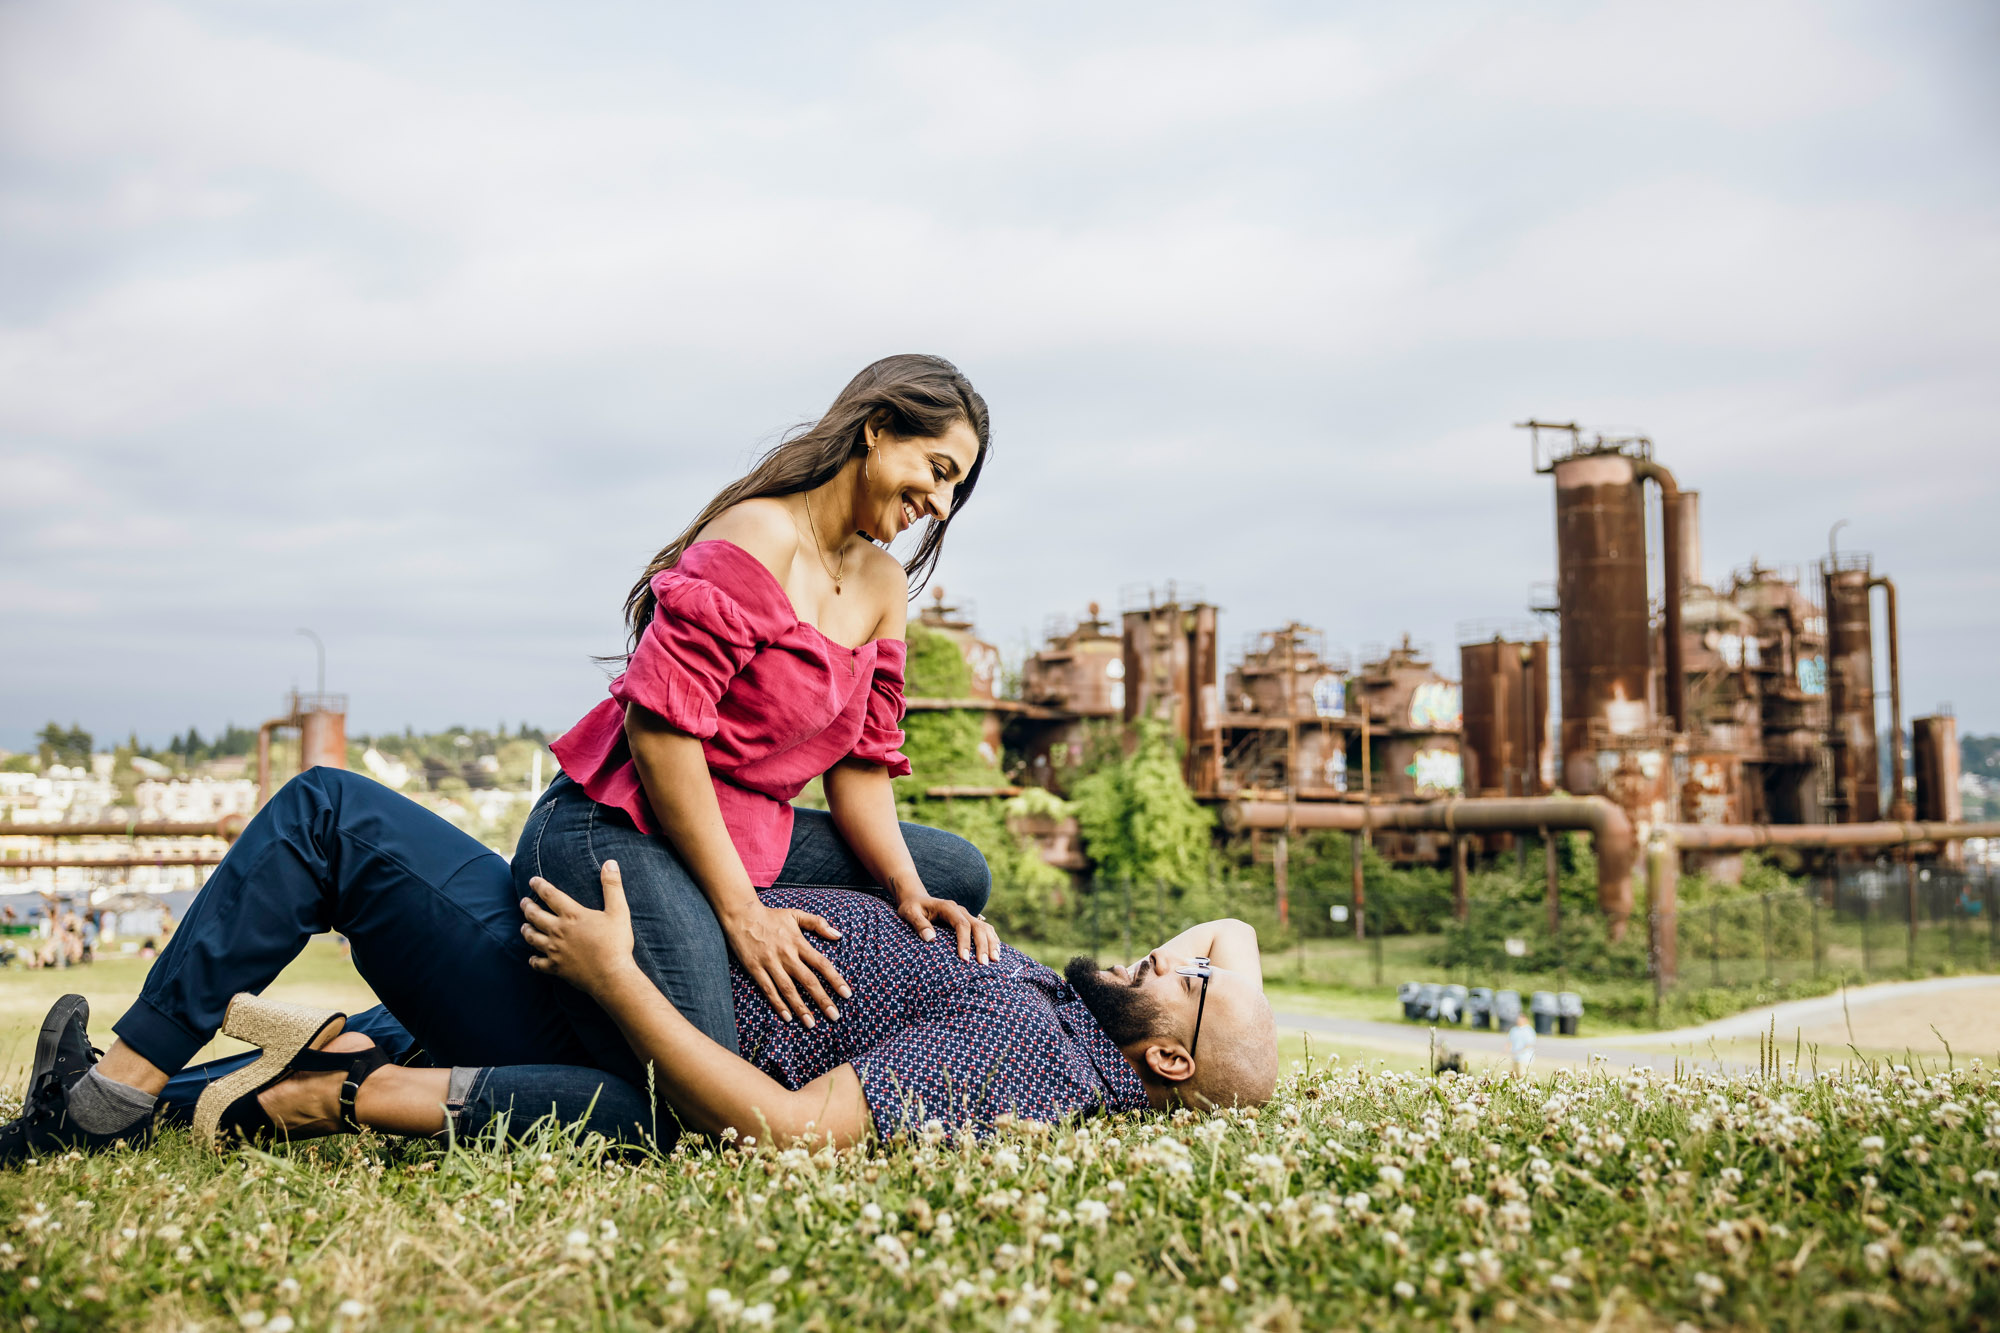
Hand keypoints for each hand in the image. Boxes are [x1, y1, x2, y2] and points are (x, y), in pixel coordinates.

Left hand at [521, 861, 639, 996]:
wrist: (611, 976)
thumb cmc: (616, 943)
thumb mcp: (619, 911)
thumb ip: (612, 886)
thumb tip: (610, 863)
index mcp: (572, 915)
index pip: (550, 895)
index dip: (540, 886)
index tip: (532, 880)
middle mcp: (558, 931)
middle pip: (535, 916)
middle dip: (527, 907)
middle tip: (523, 902)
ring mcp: (555, 950)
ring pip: (532, 938)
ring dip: (527, 930)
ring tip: (524, 926)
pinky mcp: (556, 967)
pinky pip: (537, 963)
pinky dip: (533, 960)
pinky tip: (532, 959)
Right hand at [718, 900, 850, 1026]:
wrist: (741, 915)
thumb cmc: (770, 916)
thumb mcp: (796, 915)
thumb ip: (818, 923)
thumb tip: (838, 935)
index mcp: (798, 943)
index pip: (821, 964)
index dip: (835, 979)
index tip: (847, 994)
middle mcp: (786, 955)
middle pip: (808, 981)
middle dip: (822, 1000)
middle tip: (835, 1016)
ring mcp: (770, 963)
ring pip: (789, 990)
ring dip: (801, 1008)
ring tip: (812, 1024)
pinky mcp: (755, 969)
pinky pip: (768, 990)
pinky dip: (778, 1004)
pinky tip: (787, 1017)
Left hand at [895, 890, 999, 963]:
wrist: (916, 899)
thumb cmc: (912, 908)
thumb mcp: (909, 913)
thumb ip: (919, 924)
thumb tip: (930, 938)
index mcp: (947, 907)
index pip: (961, 924)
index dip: (964, 941)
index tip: (964, 959)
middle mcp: (960, 910)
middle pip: (977, 926)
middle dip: (982, 945)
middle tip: (982, 964)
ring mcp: (966, 915)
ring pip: (985, 927)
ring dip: (991, 943)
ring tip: (995, 960)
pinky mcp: (969, 921)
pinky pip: (985, 929)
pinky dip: (992, 939)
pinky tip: (996, 952)